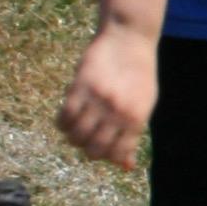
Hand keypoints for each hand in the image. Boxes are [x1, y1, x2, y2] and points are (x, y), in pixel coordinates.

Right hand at [58, 24, 158, 168]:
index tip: (101, 148)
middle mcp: (118, 113)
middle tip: (86, 139)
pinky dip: (62, 123)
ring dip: (72, 137)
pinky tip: (65, 119)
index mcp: (136, 119)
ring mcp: (98, 100)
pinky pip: (65, 116)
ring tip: (74, 129)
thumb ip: (133, 136)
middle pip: (94, 149)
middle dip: (87, 149)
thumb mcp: (144, 104)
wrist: (129, 39)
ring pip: (76, 135)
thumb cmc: (139, 74)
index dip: (106, 156)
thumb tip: (126, 167)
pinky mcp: (81, 87)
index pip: (117, 154)